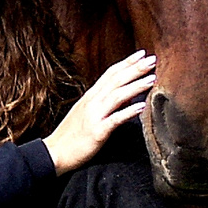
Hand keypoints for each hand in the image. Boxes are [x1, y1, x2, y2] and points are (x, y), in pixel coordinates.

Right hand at [42, 50, 155, 174]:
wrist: (54, 153)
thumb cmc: (71, 134)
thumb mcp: (88, 112)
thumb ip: (106, 101)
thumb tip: (128, 93)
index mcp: (91, 96)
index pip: (111, 73)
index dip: (127, 62)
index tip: (142, 53)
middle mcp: (92, 102)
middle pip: (116, 80)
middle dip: (135, 69)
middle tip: (152, 59)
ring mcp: (94, 116)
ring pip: (117, 95)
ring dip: (135, 86)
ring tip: (151, 79)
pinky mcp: (97, 131)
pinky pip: (114, 119)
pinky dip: (128, 112)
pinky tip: (141, 107)